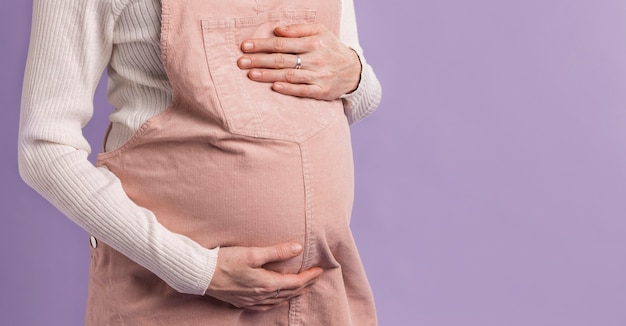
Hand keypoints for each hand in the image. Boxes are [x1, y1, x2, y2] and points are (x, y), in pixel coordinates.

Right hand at [205, 243, 322, 310]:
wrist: (201, 274)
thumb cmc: (225, 261)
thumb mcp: (252, 253)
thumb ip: (276, 252)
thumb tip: (298, 248)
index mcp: (266, 284)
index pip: (295, 282)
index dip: (310, 276)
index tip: (320, 270)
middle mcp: (261, 296)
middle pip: (290, 292)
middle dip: (306, 285)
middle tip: (316, 277)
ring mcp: (251, 301)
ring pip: (280, 300)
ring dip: (294, 294)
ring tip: (303, 287)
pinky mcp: (242, 302)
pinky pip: (267, 305)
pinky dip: (278, 301)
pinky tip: (278, 299)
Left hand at [237, 23, 361, 100]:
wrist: (353, 71)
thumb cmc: (331, 48)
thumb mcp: (320, 31)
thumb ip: (299, 29)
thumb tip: (278, 30)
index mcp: (313, 43)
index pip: (282, 43)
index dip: (262, 45)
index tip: (245, 46)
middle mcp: (316, 59)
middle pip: (282, 59)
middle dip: (260, 60)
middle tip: (241, 62)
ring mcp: (319, 76)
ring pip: (290, 75)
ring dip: (269, 75)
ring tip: (251, 75)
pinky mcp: (322, 91)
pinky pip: (303, 91)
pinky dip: (289, 89)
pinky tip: (275, 87)